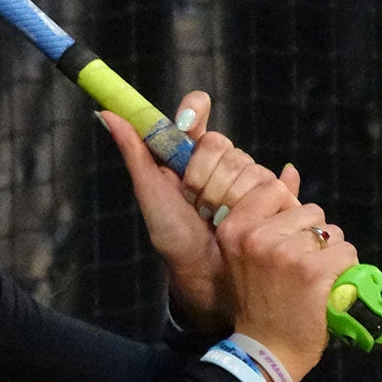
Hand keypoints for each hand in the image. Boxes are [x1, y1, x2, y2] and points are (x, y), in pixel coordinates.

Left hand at [97, 91, 299, 331]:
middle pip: (220, 143)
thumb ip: (135, 153)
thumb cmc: (172, 234)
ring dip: (227, 196)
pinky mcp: (274, 195)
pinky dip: (262, 199)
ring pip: (247, 165)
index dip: (194, 110)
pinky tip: (256, 209)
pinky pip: (276, 183)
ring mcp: (248, 176)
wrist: (202, 271)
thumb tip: (106, 113)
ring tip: (216, 216)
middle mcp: (219, 160)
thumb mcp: (150, 192)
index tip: (189, 118)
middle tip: (194, 201)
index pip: (195, 114)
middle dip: (203, 175)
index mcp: (188, 153)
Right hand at [214, 179, 357, 381]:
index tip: (283, 237)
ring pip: (331, 233)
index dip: (287, 212)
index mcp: (234, 228)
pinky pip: (346, 252)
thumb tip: (290, 170)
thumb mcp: (247, 252)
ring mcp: (285, 253)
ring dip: (331, 253)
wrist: (265, 348)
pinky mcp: (313, 271)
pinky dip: (346, 269)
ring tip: (313, 277)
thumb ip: (265, 211)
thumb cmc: (258, 299)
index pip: (272, 190)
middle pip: (309, 212)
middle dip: (312, 236)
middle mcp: (256, 236)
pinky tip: (329, 286)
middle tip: (298, 266)